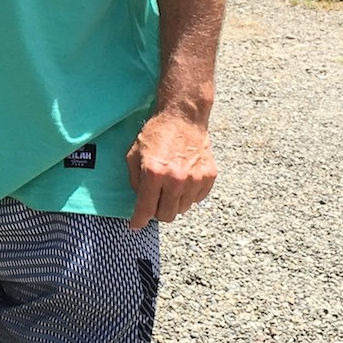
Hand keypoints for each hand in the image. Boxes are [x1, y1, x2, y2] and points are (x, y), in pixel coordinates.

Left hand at [125, 110, 216, 228]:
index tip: (135, 226)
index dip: (138, 221)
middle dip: (157, 211)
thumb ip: (135, 182)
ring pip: (182, 209)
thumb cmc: (156, 134)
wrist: (183, 116)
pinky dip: (189, 194)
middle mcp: (176, 179)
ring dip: (174, 202)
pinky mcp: (209, 176)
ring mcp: (195, 178)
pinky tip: (184, 179)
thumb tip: (140, 203)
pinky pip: (197, 199)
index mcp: (154, 173)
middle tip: (155, 199)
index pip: (146, 209)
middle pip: (166, 215)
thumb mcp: (133, 154)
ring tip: (170, 184)